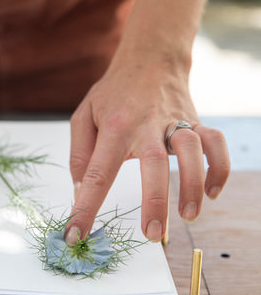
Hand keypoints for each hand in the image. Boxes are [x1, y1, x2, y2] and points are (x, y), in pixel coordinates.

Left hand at [66, 53, 229, 242]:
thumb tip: (79, 189)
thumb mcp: (84, 114)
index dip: (85, 207)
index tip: (76, 236)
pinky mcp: (195, 120)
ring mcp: (174, 121)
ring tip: (189, 215)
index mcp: (113, 128)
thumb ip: (79, 152)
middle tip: (152, 233)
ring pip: (190, 150)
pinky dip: (218, 167)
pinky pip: (215, 142)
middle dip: (154, 200)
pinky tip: (213, 191)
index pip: (96, 173)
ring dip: (192, 184)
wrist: (149, 58)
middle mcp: (145, 125)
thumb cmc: (114, 92)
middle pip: (152, 163)